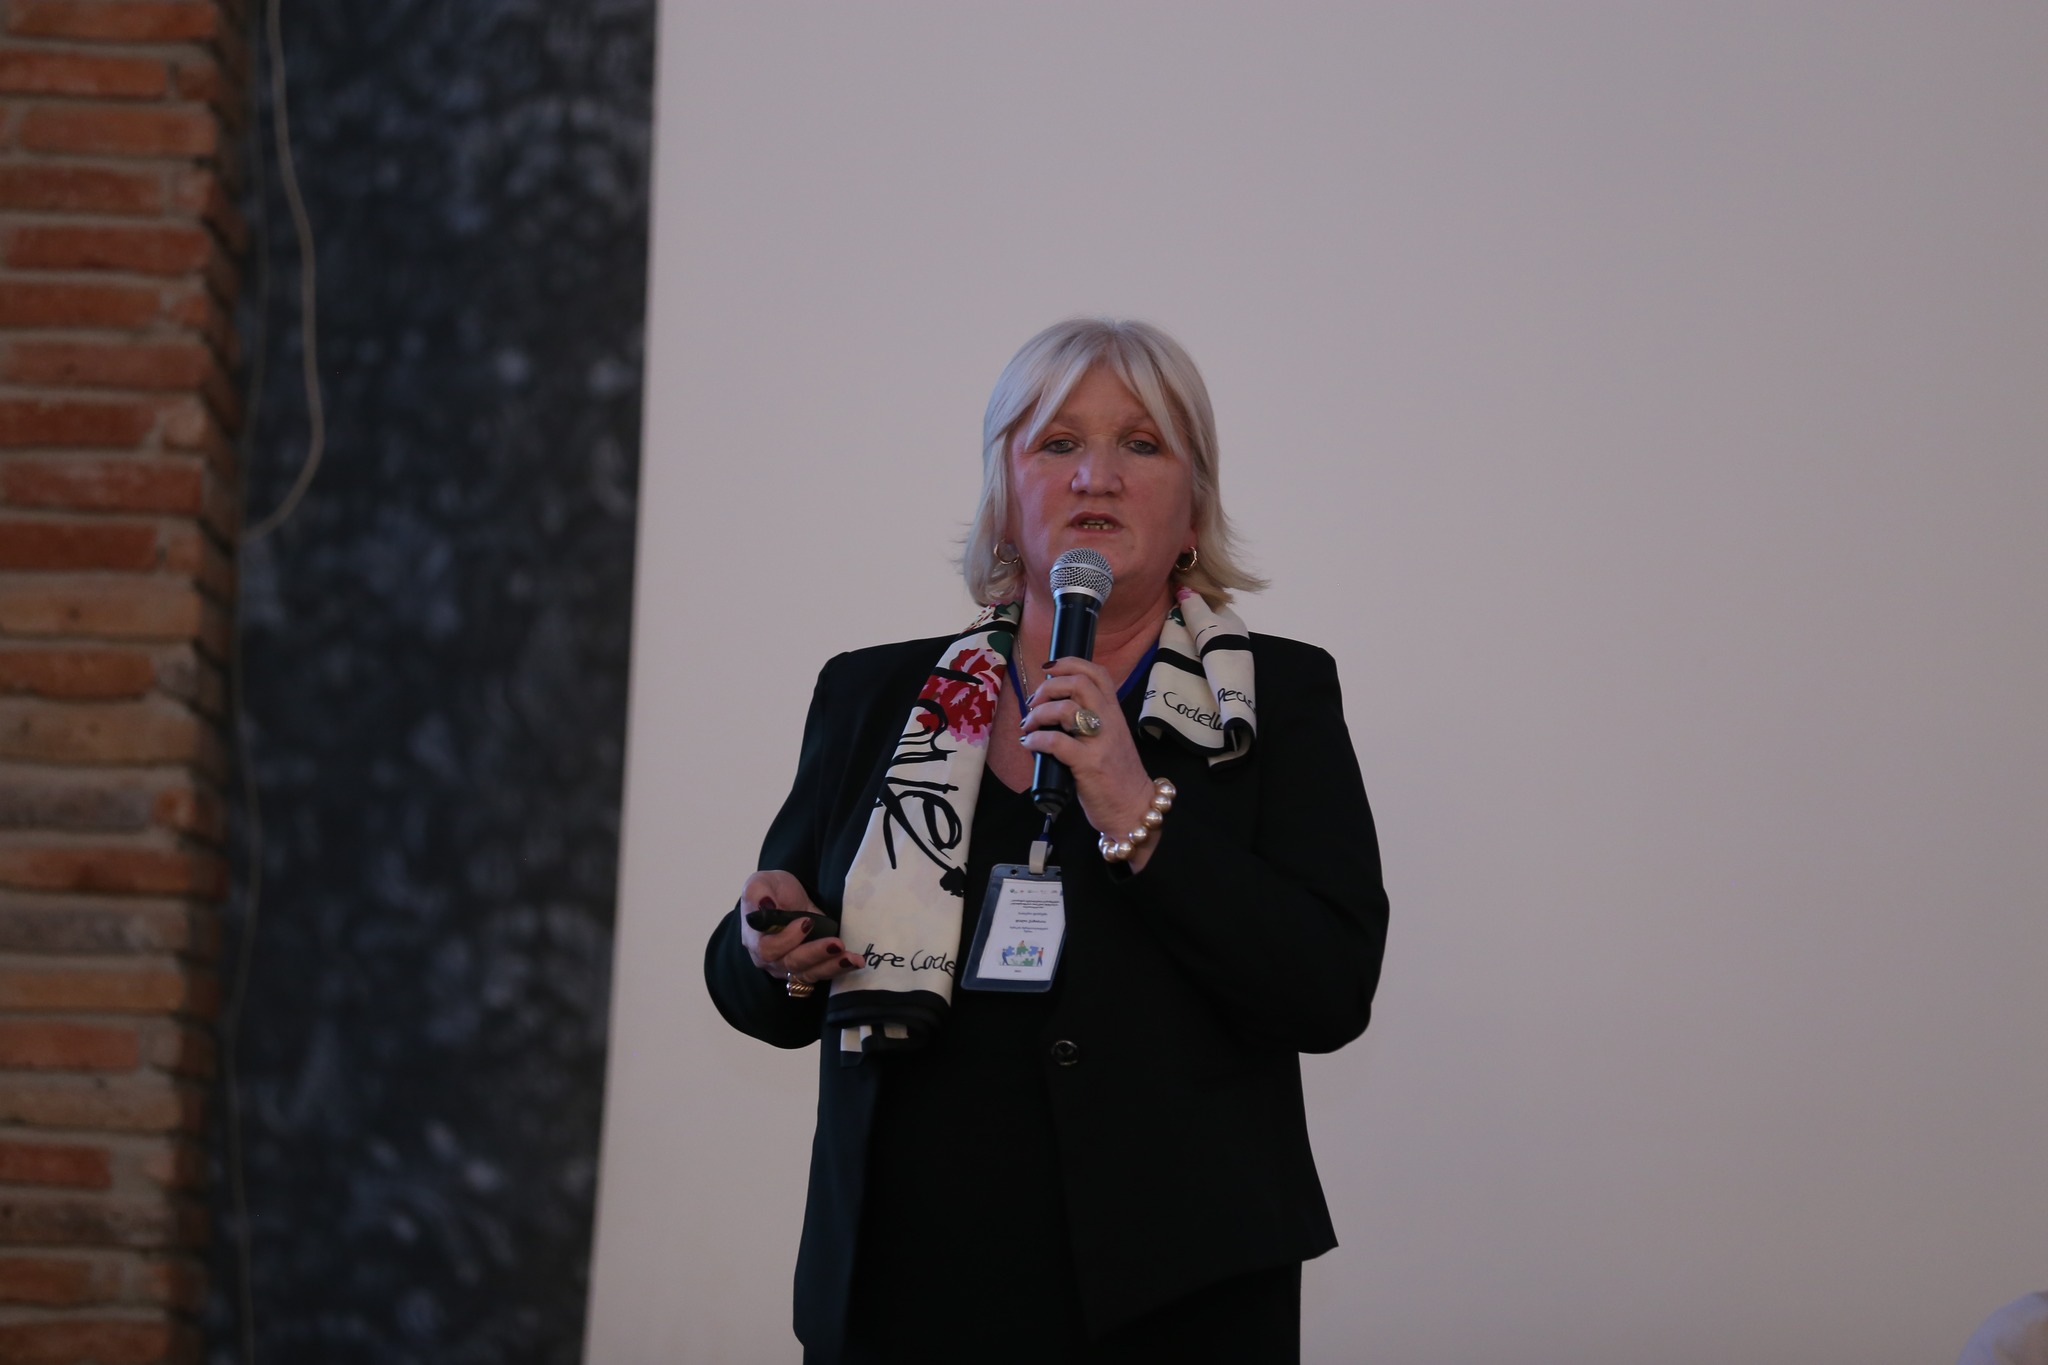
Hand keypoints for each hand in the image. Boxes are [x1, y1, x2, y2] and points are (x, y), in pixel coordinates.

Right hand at [739, 870, 863, 988]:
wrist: (784, 896)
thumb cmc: (770, 891)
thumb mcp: (760, 883)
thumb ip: (758, 893)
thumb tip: (765, 904)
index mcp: (756, 939)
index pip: (768, 949)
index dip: (787, 940)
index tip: (806, 922)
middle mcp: (771, 959)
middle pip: (792, 964)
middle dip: (816, 954)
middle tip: (837, 944)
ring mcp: (790, 966)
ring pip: (810, 973)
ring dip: (833, 966)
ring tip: (853, 959)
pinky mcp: (809, 966)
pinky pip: (822, 972)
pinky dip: (839, 968)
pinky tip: (855, 961)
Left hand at [1017, 658, 1162, 869]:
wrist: (1134, 808)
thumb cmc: (1117, 776)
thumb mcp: (1109, 739)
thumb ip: (1089, 721)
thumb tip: (1052, 709)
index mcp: (1114, 713)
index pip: (1098, 673)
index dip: (1070, 663)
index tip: (1048, 669)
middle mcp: (1109, 722)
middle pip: (1079, 684)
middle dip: (1049, 687)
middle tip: (1034, 702)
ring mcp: (1100, 742)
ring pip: (1065, 709)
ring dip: (1038, 714)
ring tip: (1029, 726)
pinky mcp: (1089, 764)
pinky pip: (1056, 742)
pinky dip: (1036, 740)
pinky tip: (1030, 745)